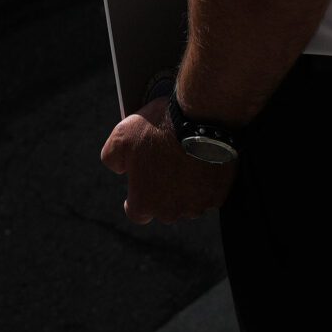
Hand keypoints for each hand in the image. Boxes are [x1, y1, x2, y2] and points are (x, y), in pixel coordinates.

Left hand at [100, 95, 234, 223]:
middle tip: (167, 165)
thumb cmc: (159, 128)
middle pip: (165, 208)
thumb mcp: (120, 137)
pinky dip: (207, 181)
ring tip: (187, 160)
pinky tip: (204, 161)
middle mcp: (171, 212)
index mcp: (145, 203)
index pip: (137, 213)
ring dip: (187, 188)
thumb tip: (119, 168)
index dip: (138, 198)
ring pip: (190, 202)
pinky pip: (211, 193)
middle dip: (165, 191)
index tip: (143, 184)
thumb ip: (112, 158)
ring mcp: (198, 205)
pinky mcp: (219, 195)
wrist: (202, 118)